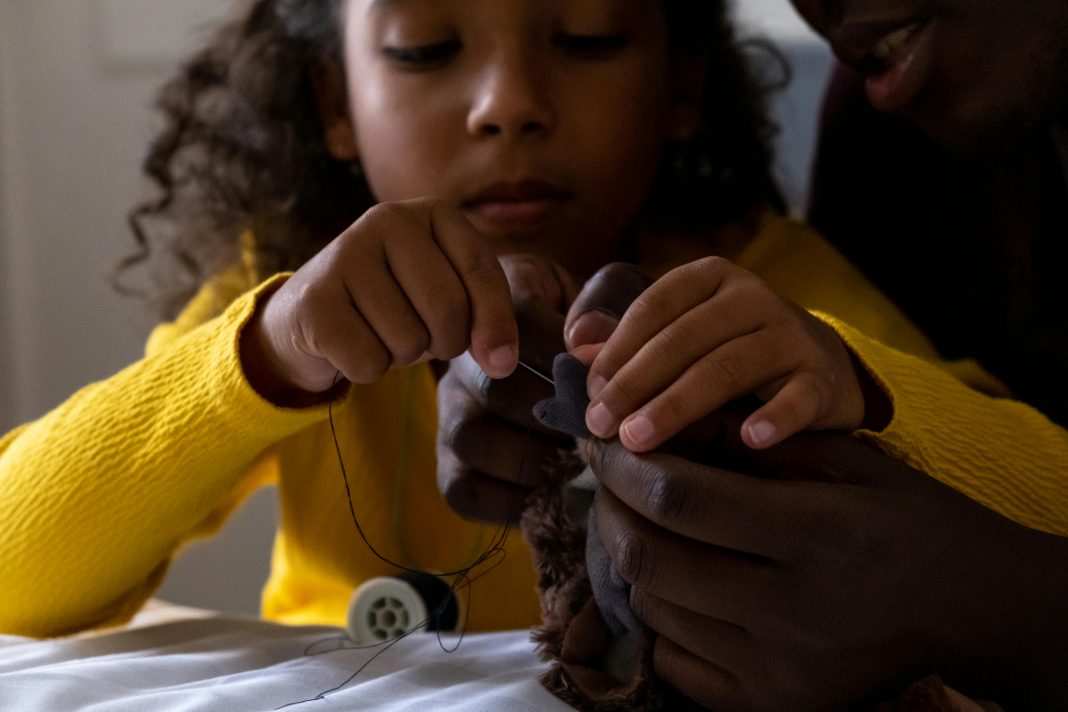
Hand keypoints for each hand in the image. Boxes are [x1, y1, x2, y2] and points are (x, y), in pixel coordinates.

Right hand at [241, 199, 518, 403]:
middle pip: (448, 307)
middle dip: (444, 342)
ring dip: (401, 355)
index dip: (496, 323)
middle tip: (424, 336)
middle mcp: (387, 219)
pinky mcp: (314, 299)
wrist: (313, 314)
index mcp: (433, 212)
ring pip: (408, 340)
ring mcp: (344, 254)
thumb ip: (486, 319)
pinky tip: (351, 343)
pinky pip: (369, 361)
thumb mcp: (450, 296)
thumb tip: (502, 362)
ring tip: (381, 332)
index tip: (501, 361)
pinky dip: (367, 368)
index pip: (481, 269)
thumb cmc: (397, 303)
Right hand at [435, 254, 577, 523]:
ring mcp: (450, 411)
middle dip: (557, 415)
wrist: (562, 372)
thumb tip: (585, 338)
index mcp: (499, 300)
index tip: (604, 378)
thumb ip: (604, 304)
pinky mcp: (447, 462)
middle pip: (495, 387)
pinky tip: (555, 492)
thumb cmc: (591, 329)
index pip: (521, 321)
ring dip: (536, 459)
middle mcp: (461, 355)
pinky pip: (464, 491)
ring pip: (472, 440)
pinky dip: (513, 502)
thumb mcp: (603, 296)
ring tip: (580, 462)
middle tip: (600, 431)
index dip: (567, 352)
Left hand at [581, 256, 866, 451]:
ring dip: (679, 404)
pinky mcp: (822, 378)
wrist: (822, 369)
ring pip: (728, 366)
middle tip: (600, 425)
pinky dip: (776, 417)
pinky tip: (750, 439)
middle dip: (635, 383)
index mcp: (709, 278)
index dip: (617, 349)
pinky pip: (799, 397)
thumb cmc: (731, 353)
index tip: (589, 392)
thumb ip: (630, 340)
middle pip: (683, 338)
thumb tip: (575, 345)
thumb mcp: (681, 337)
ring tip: (640, 439)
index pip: (653, 306)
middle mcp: (752, 297)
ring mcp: (791, 335)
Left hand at [585, 417, 1067, 709]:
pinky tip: (672, 578)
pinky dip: (657, 614)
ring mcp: (779, 670)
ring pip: (654, 607)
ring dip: (628, 555)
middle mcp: (794, 611)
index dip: (624, 465)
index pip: (681, 497)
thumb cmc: (903, 516)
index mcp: (815, 535)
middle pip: (651, 558)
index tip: (601, 439)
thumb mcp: (844, 457)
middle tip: (602, 477)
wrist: (970, 605)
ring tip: (634, 519)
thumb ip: (755, 437)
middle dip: (607, 507)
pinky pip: (674, 658)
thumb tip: (664, 422)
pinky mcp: (772, 704)